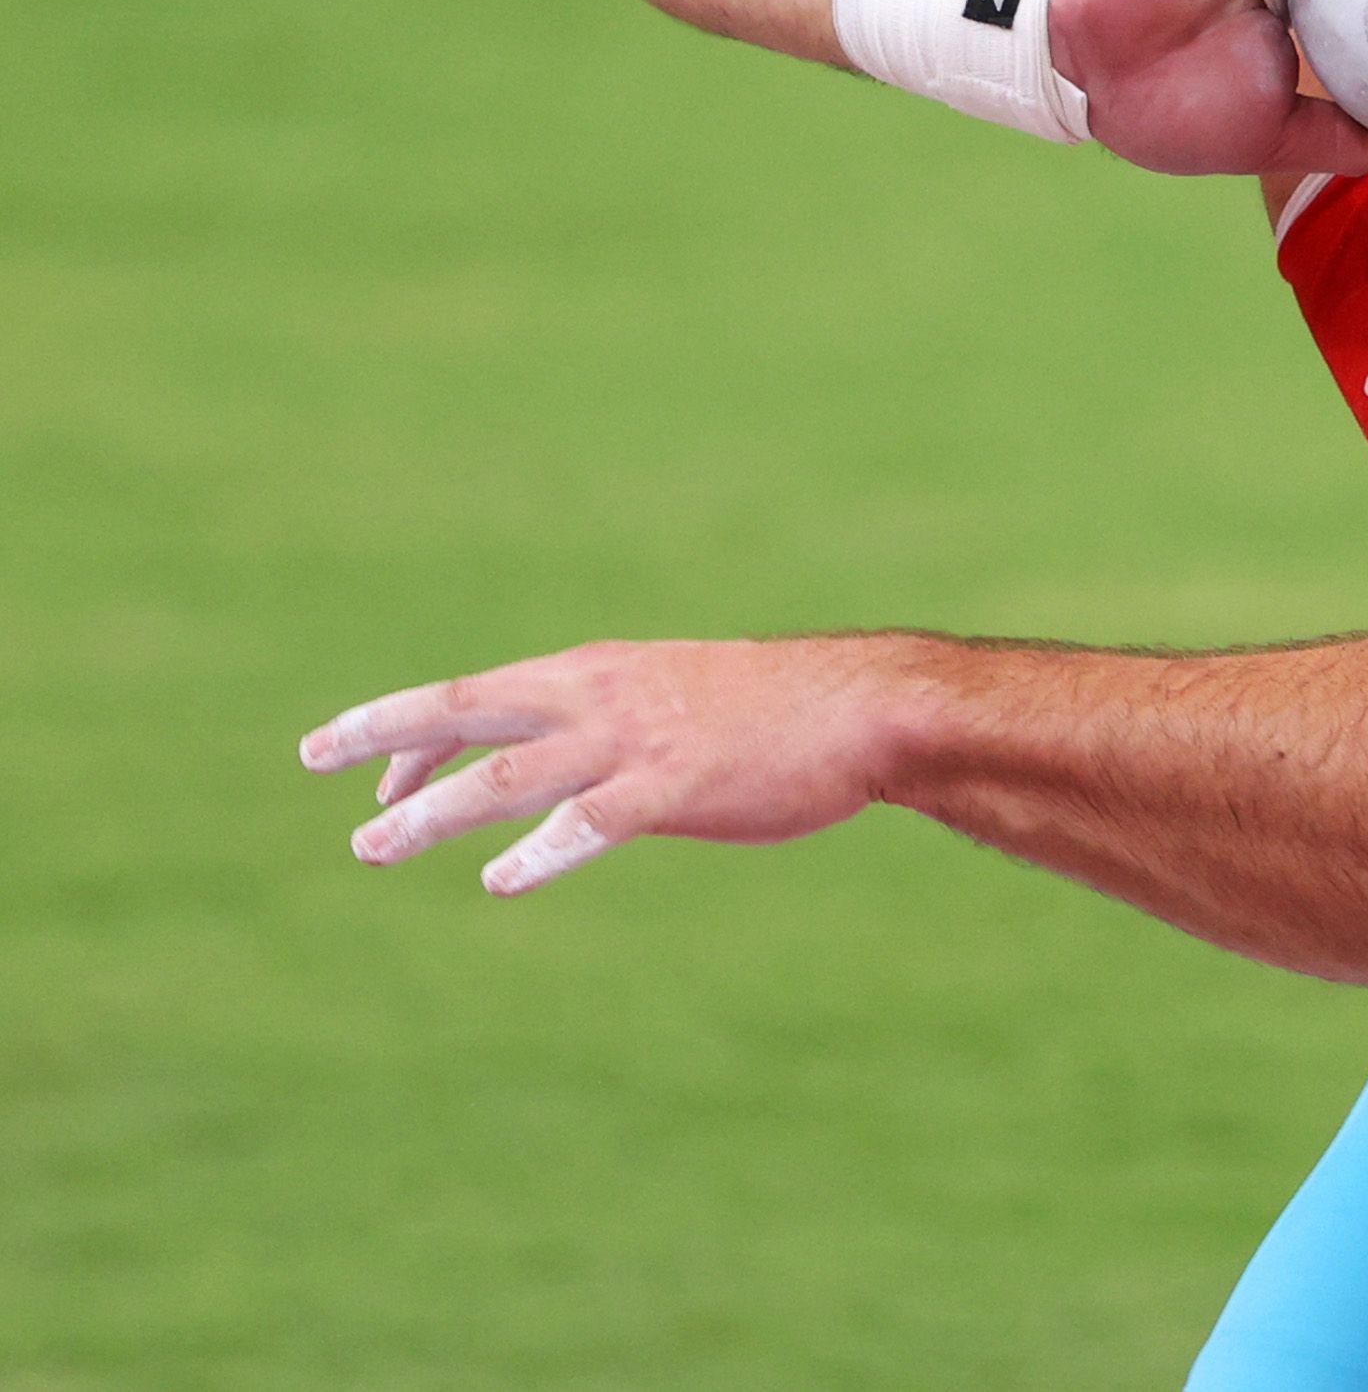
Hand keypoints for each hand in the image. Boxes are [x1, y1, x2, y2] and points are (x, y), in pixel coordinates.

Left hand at [298, 638, 905, 894]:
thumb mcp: (683, 705)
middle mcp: (602, 697)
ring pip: (507, 772)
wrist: (868, 708)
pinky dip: (542, 851)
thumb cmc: (785, 713)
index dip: (413, 732)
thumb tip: (585, 787)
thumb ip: (623, 738)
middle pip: (468, 707)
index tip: (370, 773)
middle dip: (383, 736)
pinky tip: (502, 880)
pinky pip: (591, 823)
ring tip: (375, 846)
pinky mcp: (674, 788)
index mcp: (601, 674)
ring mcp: (635, 741)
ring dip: (432, 810)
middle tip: (312, 756)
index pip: (481, 696)